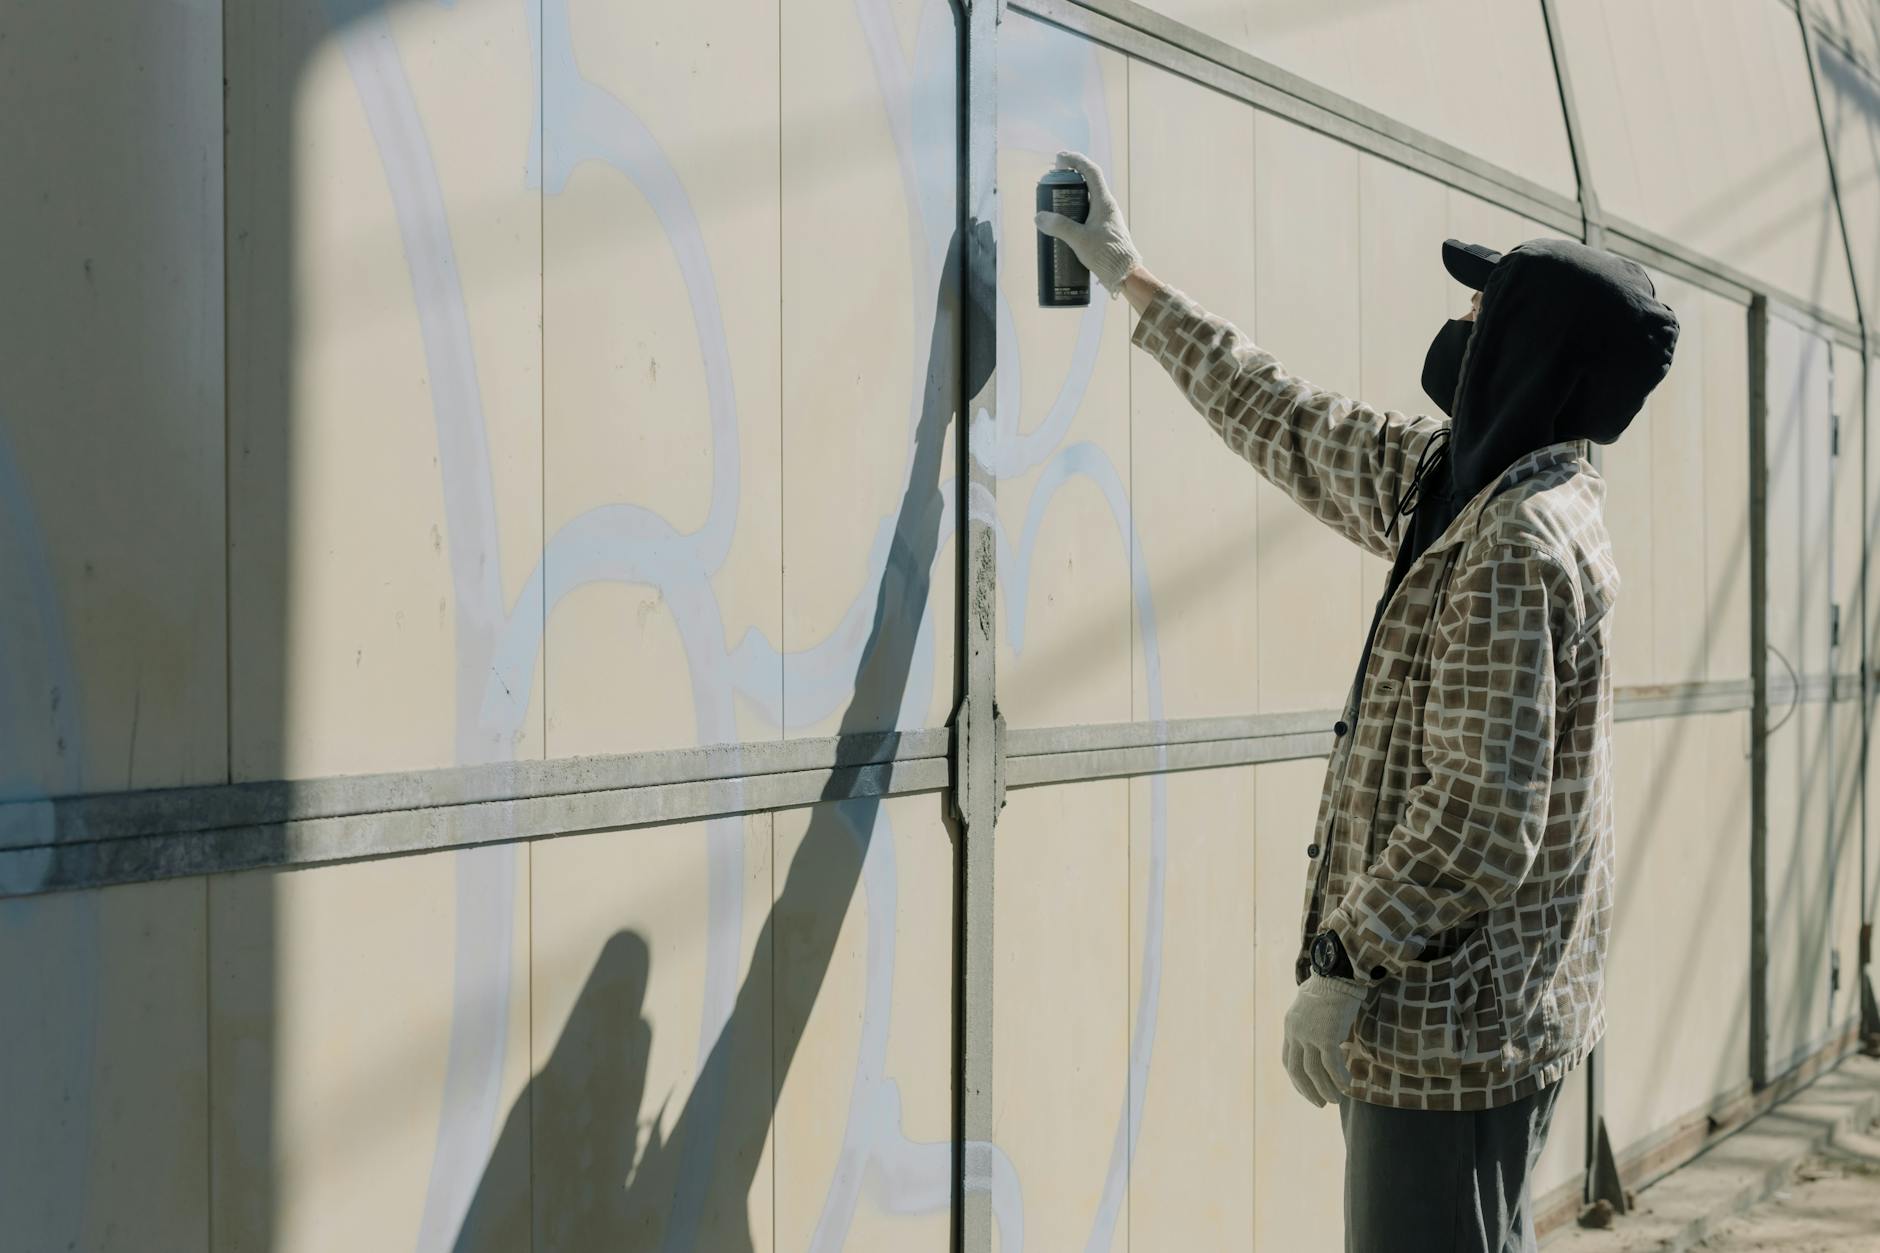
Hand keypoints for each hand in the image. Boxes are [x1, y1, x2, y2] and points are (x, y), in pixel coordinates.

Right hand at [1033, 150, 1140, 294]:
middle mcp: (1107, 207)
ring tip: (1055, 202)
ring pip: (1088, 200)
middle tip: (1054, 181)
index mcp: (1104, 202)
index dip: (1075, 161)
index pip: (1091, 172)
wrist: (1125, 274)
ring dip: (1073, 196)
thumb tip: (1039, 217)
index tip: (1060, 158)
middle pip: (1089, 183)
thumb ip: (1059, 226)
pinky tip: (1065, 223)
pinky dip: (1076, 212)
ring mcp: (1107, 219)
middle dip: (1070, 178)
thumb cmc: (1106, 254)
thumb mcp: (1079, 239)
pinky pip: (1088, 214)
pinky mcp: (1105, 231)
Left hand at [1282, 974, 1367, 1106]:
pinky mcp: (1326, 1035)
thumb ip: (1313, 1025)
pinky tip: (1347, 1086)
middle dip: (1308, 1090)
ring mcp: (1309, 1035)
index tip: (1306, 1090)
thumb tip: (1328, 1041)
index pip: (1288, 1059)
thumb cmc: (1331, 987)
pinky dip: (1338, 1079)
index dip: (1296, 1079)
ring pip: (1314, 1072)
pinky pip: (1331, 1065)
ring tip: (1336, 1101)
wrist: (1338, 973)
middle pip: (1297, 1070)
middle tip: (1321, 1103)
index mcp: (1290, 1025)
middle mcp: (1295, 1032)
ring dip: (1325, 1089)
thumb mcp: (1313, 1007)